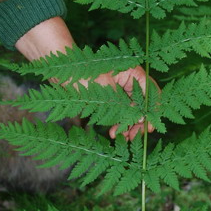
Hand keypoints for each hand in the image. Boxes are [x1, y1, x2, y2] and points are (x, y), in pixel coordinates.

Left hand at [15, 17, 157, 139]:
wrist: (58, 72)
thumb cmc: (81, 74)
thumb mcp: (105, 91)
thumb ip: (125, 105)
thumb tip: (142, 118)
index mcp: (132, 73)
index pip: (151, 92)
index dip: (152, 111)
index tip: (149, 127)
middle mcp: (128, 82)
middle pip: (142, 105)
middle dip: (139, 122)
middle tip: (135, 136)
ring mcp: (119, 91)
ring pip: (131, 112)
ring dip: (128, 126)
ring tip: (122, 137)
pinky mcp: (109, 100)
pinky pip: (119, 114)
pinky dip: (118, 124)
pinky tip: (113, 133)